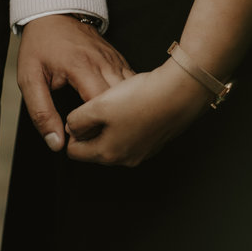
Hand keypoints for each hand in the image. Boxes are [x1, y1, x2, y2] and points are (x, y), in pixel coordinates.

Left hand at [18, 14, 133, 149]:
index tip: (80, 139)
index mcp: (81, 67)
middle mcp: (104, 63)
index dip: (93, 130)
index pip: (98, 107)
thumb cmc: (40, 44)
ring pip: (130, 95)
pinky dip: (127, 102)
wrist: (54, 12)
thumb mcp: (30, 78)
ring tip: (108, 130)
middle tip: (94, 140)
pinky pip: (130, 85)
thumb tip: (56, 143)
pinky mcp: (119, 60)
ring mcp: (115, 60)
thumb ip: (41, 112)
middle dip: (110, 127)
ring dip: (122, 115)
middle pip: (120, 103)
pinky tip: (118, 114)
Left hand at [65, 61, 209, 166]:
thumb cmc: (141, 98)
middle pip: (95, 147)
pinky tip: (133, 101)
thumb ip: (78, 120)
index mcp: (108, 153)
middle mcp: (126, 158)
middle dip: (92, 127)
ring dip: (110, 122)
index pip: (75, 152)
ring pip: (114, 138)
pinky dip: (127, 119)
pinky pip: (132, 132)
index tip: (78, 112)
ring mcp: (143, 150)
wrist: (181, 92)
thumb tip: (71, 128)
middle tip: (97, 103)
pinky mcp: (155, 139)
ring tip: (116, 99)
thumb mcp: (99, 105)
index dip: (71, 130)